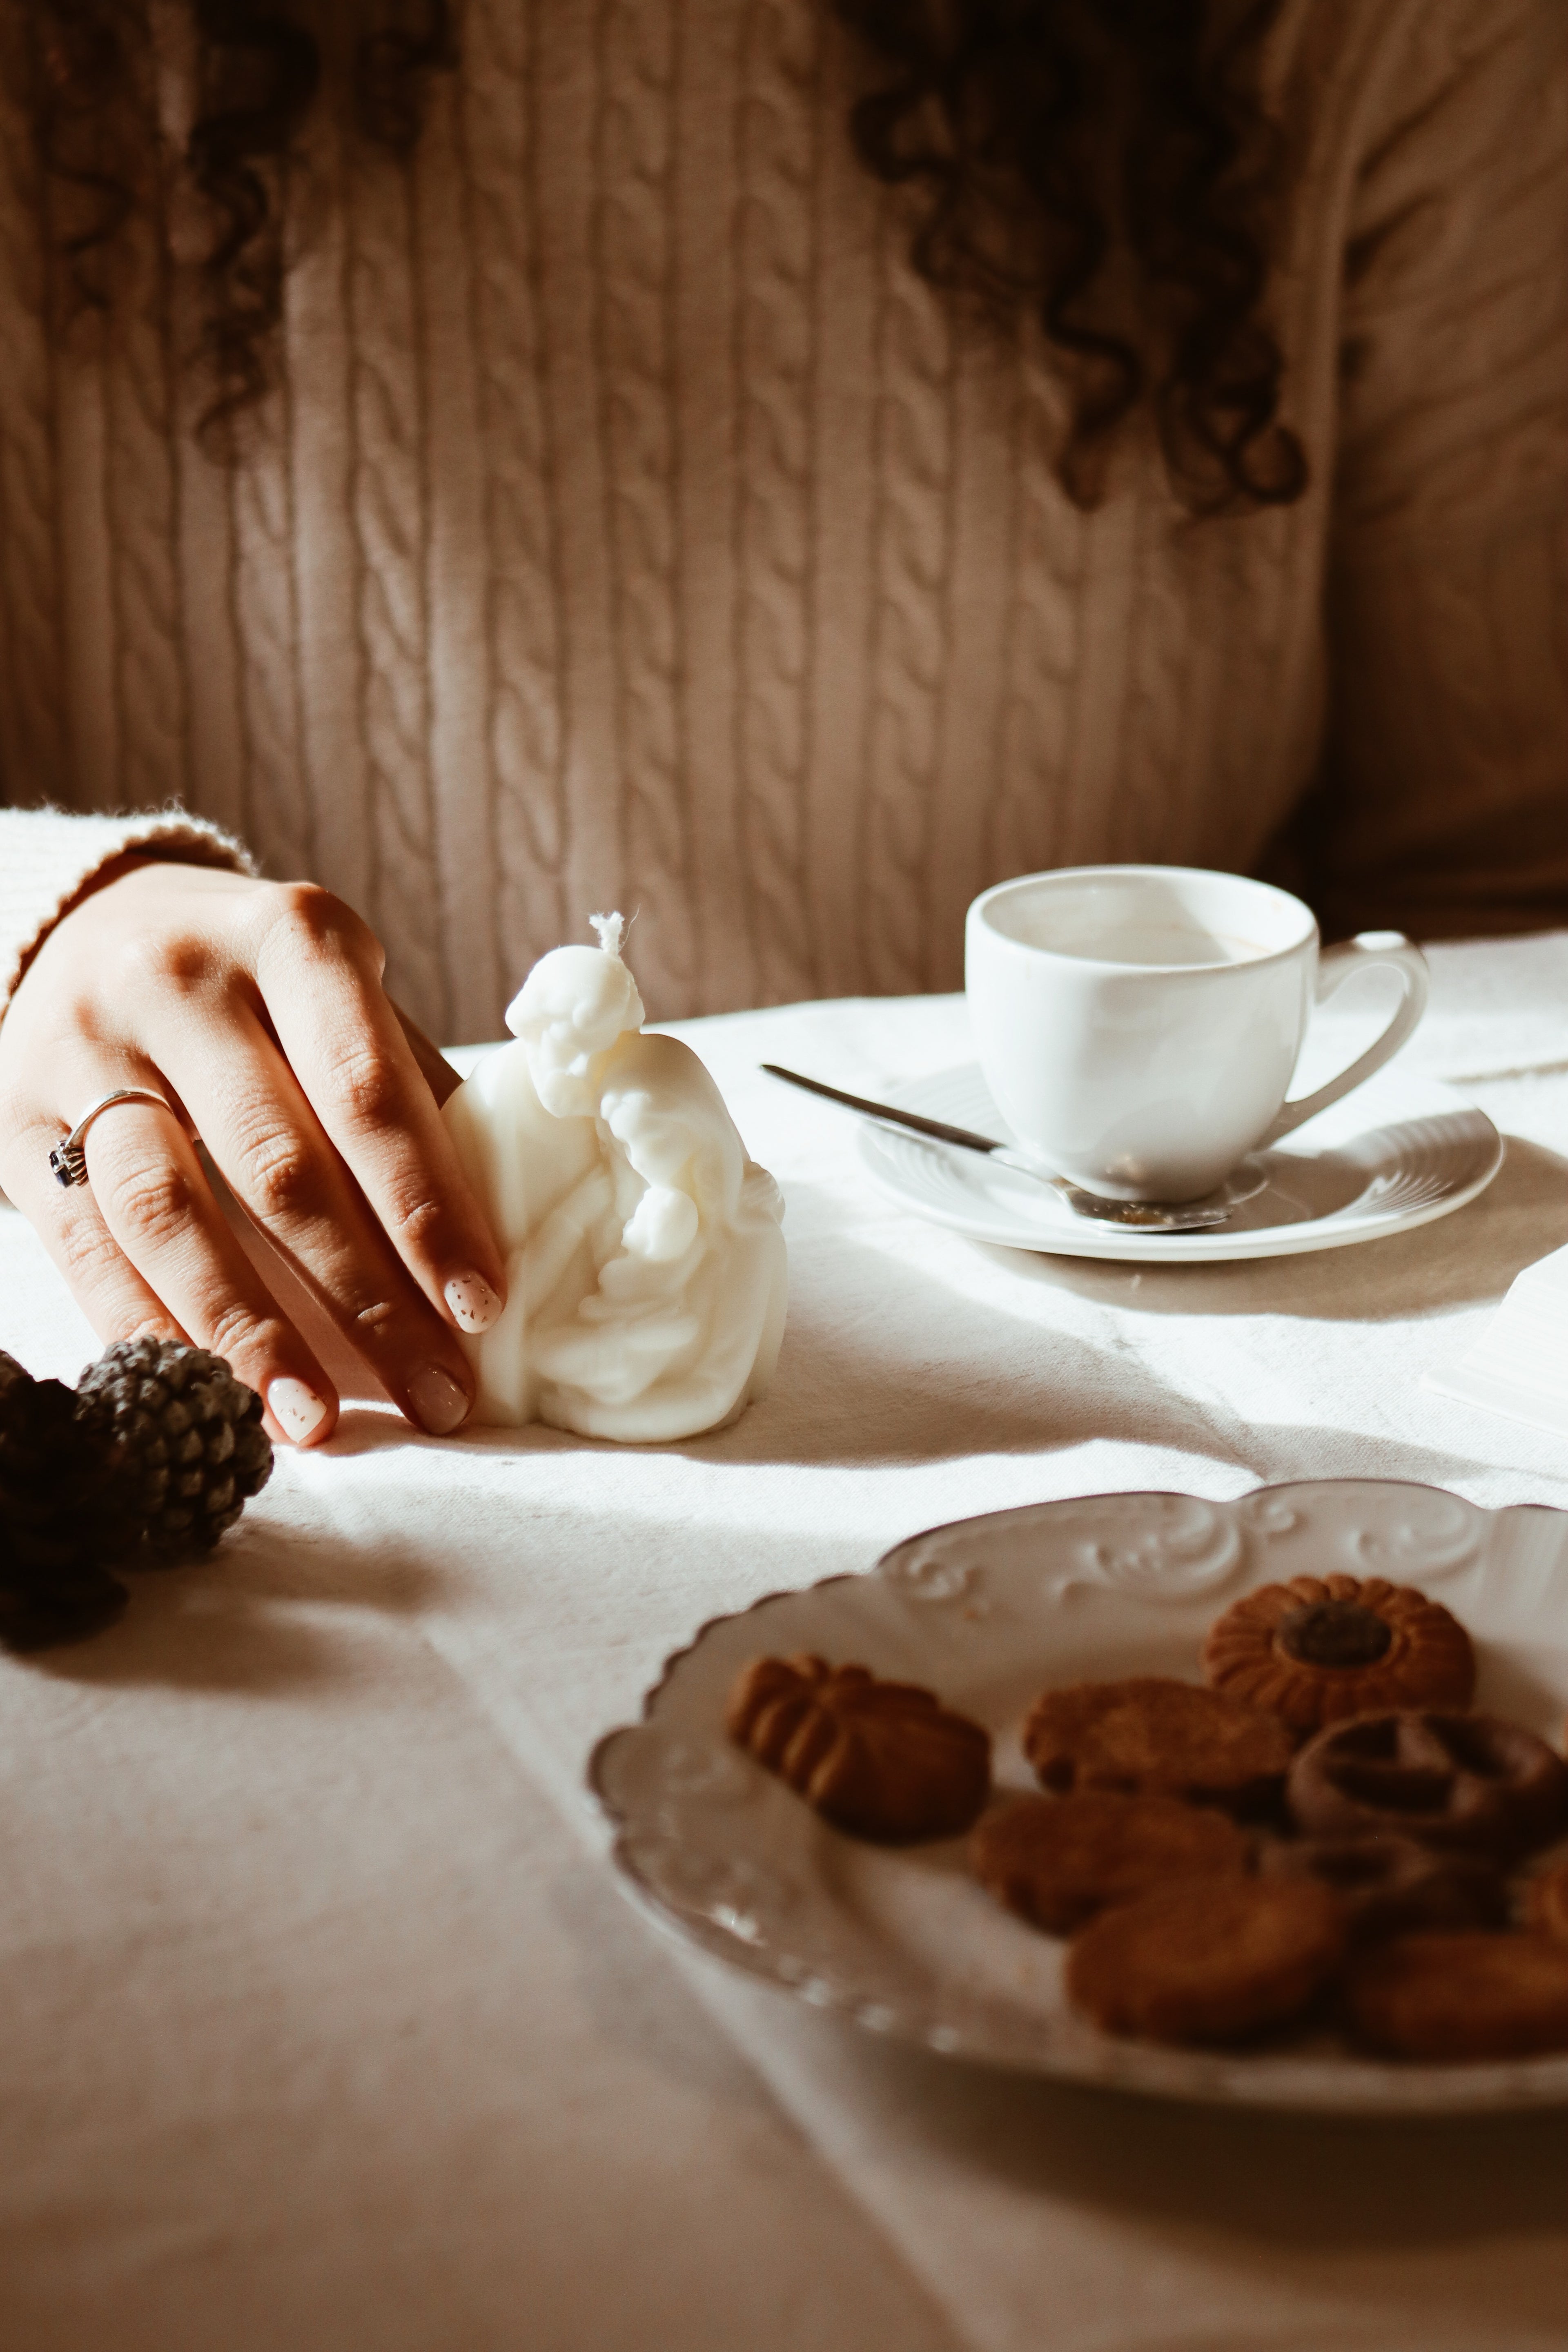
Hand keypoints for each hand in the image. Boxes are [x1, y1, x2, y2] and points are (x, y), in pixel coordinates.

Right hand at [0, 861, 506, 1444]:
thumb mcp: (344, 999)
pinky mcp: (19, 1124)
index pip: (369, 1094)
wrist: (93, 929)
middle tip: (434, 1392)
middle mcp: (181, 983)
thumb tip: (504, 1233)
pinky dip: (152, 1333)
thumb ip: (412, 1097)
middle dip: (366, 1299)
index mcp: (292, 939)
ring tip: (318, 1421)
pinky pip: (87, 1251)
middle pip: (278, 1168)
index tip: (480, 1307)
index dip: (427, 1210)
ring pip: (170, 1217)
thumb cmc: (260, 988)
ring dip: (249, 1336)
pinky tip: (211, 1400)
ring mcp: (87, 1051)